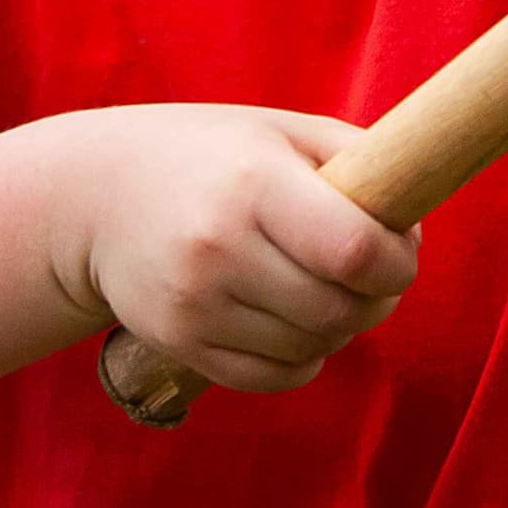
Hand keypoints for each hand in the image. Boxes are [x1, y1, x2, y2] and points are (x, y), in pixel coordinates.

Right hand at [48, 105, 414, 394]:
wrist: (95, 195)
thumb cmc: (212, 156)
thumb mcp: (280, 131)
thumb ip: (356, 159)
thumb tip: (412, 232)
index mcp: (254, 183)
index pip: (354, 250)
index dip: (398, 263)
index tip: (400, 254)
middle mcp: (219, 247)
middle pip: (339, 310)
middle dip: (376, 300)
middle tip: (371, 278)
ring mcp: (195, 302)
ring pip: (311, 348)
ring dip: (339, 329)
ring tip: (324, 290)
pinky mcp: (179, 343)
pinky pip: (274, 377)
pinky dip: (303, 358)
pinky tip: (292, 322)